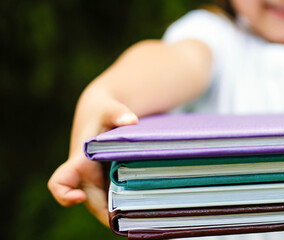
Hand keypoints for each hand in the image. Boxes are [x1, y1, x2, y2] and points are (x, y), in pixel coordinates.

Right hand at [48, 99, 137, 225]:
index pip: (60, 183)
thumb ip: (117, 113)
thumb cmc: (103, 112)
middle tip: (134, 219)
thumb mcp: (109, 109)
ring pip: (108, 207)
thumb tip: (131, 120)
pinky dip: (131, 206)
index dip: (65, 195)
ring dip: (123, 214)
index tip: (79, 196)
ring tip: (145, 217)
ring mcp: (100, 183)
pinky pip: (119, 200)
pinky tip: (150, 208)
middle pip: (94, 205)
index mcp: (78, 163)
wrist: (106, 115)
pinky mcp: (114, 184)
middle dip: (109, 216)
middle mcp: (86, 178)